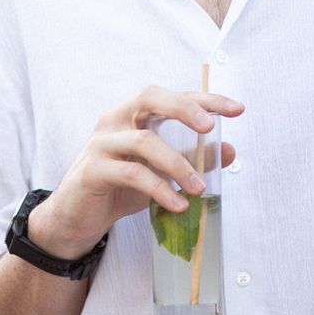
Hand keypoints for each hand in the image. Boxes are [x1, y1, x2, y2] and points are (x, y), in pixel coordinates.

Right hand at [29, 85, 241, 259]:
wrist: (77, 218)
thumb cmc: (120, 189)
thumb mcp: (161, 173)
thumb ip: (191, 159)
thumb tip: (228, 148)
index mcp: (132, 115)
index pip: (170, 97)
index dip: (204, 99)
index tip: (236, 108)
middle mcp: (114, 120)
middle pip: (149, 98)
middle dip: (184, 108)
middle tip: (210, 127)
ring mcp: (101, 143)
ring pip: (144, 141)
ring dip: (178, 164)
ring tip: (199, 188)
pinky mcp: (93, 170)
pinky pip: (132, 174)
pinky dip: (159, 188)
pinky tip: (178, 205)